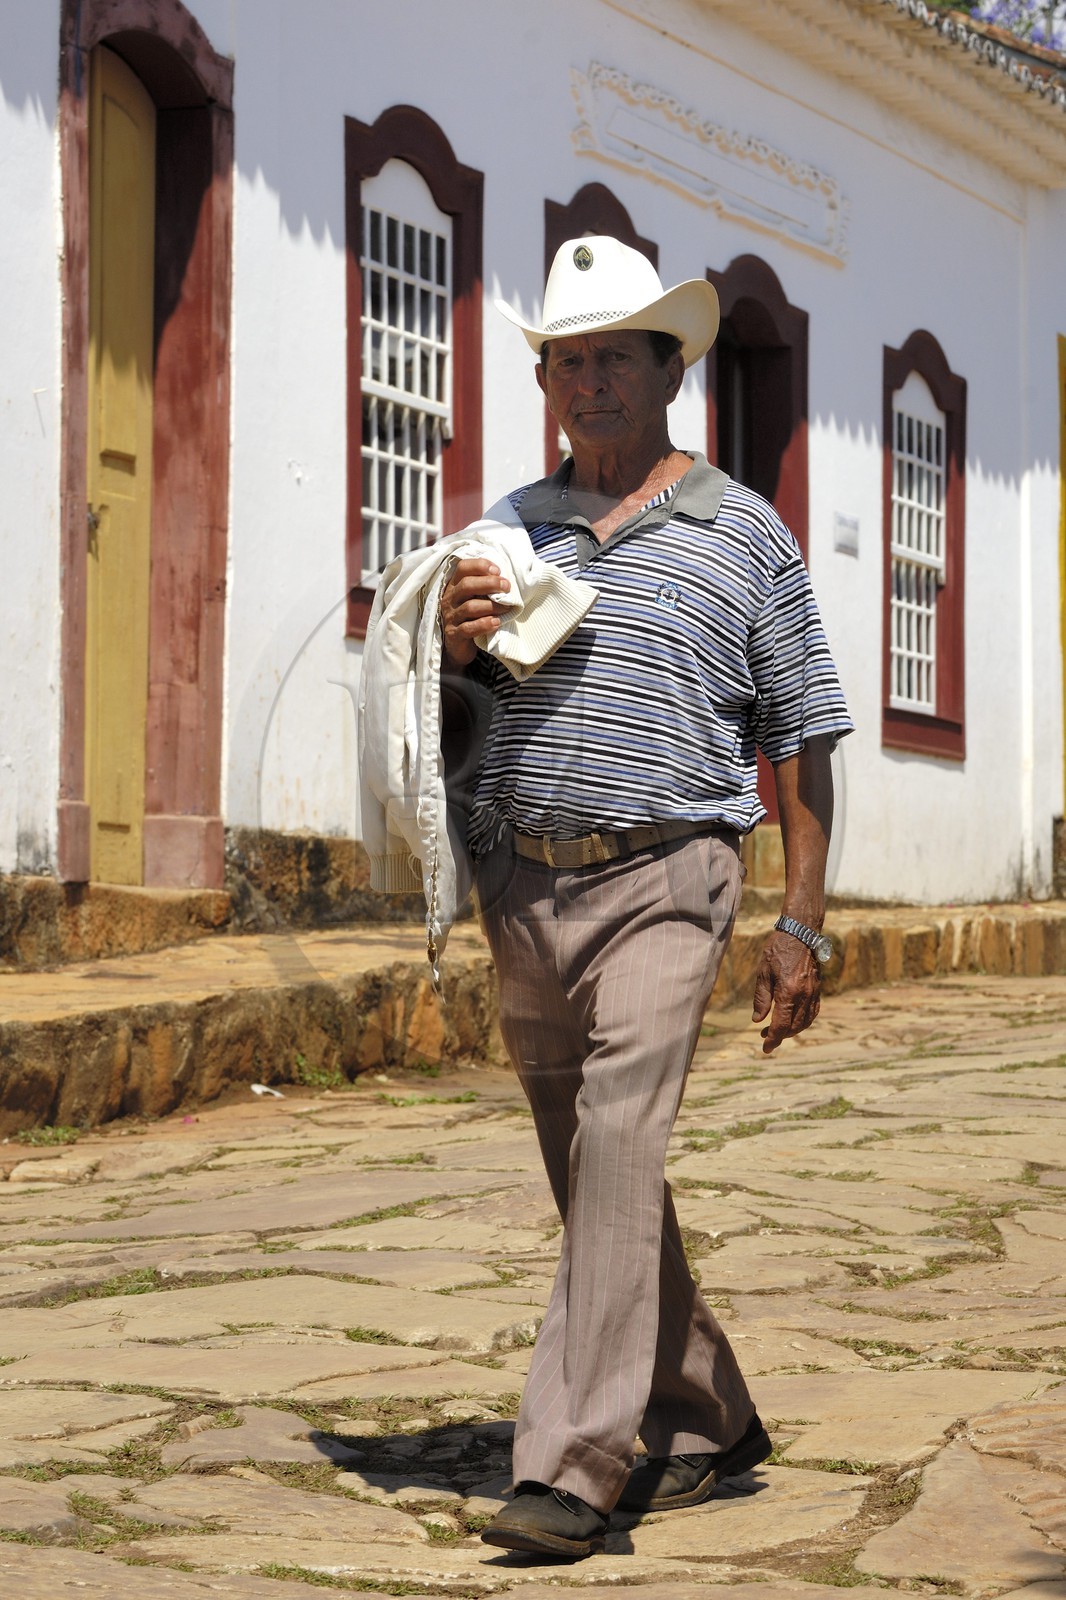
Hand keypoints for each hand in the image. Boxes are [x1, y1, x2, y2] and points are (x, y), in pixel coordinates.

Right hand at [440, 558, 510, 669]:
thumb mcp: (475, 598)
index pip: (463, 568)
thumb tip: (506, 578)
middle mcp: (450, 599)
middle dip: (490, 583)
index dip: (480, 565)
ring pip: (469, 607)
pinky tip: (496, 623)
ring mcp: (450, 617)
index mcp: (455, 586)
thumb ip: (485, 587)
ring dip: (491, 606)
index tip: (498, 571)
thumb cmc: (471, 617)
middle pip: (467, 585)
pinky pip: (468, 628)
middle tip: (507, 587)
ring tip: (506, 608)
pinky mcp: (454, 634)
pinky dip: (484, 624)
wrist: (458, 646)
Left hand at [751, 930, 820, 1053]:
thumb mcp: (763, 972)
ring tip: (778, 1030)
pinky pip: (813, 1012)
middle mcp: (804, 995)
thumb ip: (761, 998)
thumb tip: (758, 1020)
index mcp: (788, 992)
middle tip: (766, 1036)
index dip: (773, 1039)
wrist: (800, 932)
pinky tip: (794, 1021)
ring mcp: (813, 992)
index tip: (765, 1048)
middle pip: (794, 1027)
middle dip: (780, 1036)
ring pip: (805, 1022)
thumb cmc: (778, 950)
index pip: (781, 1025)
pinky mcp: (818, 989)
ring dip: (792, 1031)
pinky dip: (804, 1021)